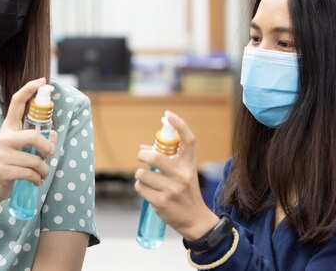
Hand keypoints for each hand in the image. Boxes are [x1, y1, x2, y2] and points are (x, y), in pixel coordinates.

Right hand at [0, 78, 57, 202]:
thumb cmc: (12, 164)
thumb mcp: (23, 149)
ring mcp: (0, 153)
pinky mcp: (2, 169)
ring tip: (41, 173)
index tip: (42, 81)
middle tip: (49, 156)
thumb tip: (53, 136)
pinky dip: (38, 179)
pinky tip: (35, 181)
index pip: (17, 103)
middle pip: (34, 136)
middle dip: (47, 149)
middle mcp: (3, 137)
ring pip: (35, 160)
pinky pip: (30, 173)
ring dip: (44, 170)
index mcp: (8, 128)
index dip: (29, 89)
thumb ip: (38, 139)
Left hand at [135, 111, 218, 240]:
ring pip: (142, 173)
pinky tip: (147, 190)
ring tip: (146, 179)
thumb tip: (142, 148)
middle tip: (141, 156)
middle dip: (142, 155)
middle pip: (155, 156)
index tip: (167, 115)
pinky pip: (140, 187)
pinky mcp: (161, 202)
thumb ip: (166, 159)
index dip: (179, 124)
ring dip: (140, 175)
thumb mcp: (183, 173)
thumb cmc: (186, 192)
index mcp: (189, 164)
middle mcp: (182, 175)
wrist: (195, 219)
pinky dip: (140, 187)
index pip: (188, 140)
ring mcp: (172, 189)